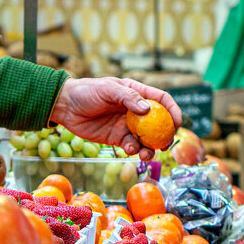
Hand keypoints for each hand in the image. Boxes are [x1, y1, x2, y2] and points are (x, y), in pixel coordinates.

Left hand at [48, 77, 182, 159]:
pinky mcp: (118, 138)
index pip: (162, 100)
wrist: (66, 106)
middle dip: (165, 135)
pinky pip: (132, 147)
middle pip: (158, 123)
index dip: (173, 110)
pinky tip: (129, 150)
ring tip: (146, 154)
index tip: (177, 123)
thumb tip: (147, 110)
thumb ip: (128, 98)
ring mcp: (128, 125)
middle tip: (166, 144)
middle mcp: (135, 110)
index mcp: (137, 93)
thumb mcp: (108, 89)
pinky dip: (134, 151)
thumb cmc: (86, 91)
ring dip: (150, 148)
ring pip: (147, 139)